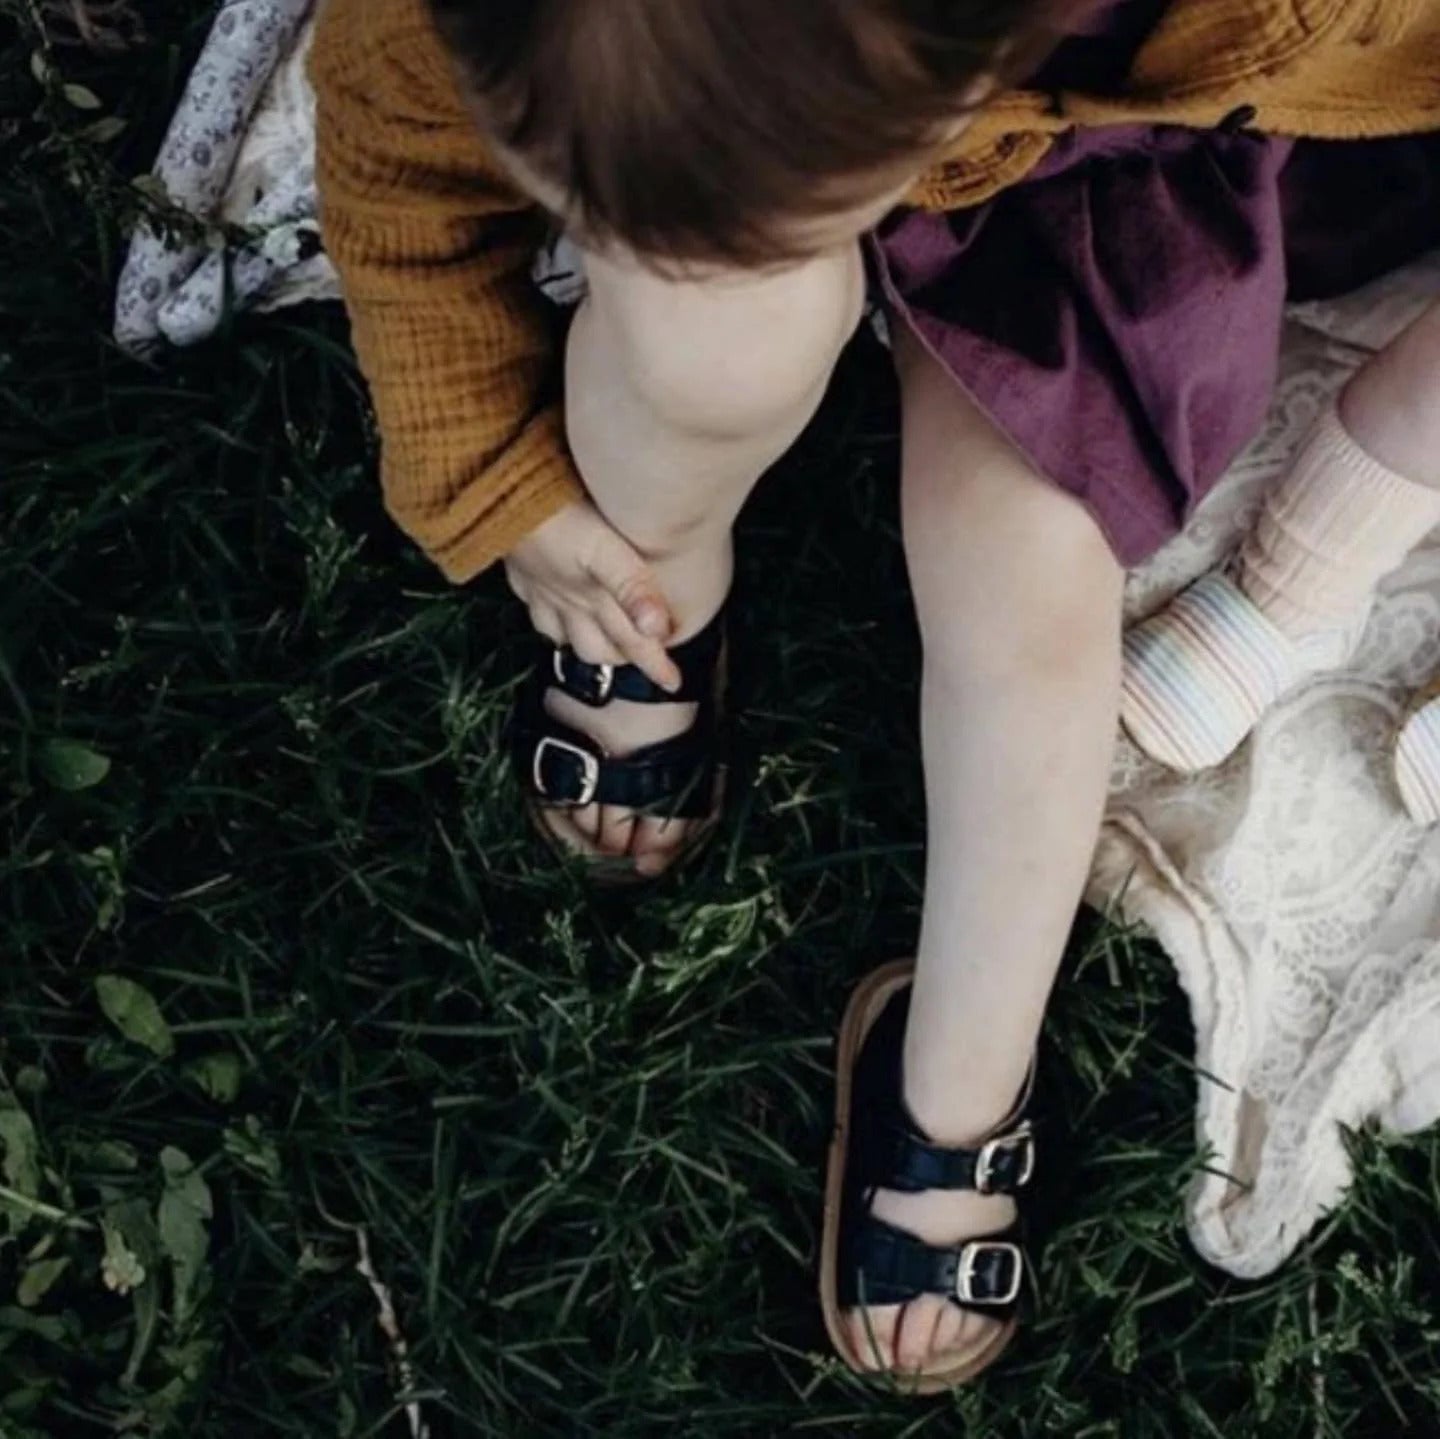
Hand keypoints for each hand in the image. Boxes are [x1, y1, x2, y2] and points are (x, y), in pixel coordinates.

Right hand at [504, 500, 681, 690]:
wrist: (496, 497)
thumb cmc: (555, 517)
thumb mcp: (602, 551)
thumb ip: (632, 588)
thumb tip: (659, 631)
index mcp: (594, 598)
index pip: (632, 641)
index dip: (655, 664)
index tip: (673, 682)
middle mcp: (568, 603)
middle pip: (597, 648)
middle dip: (621, 657)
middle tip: (642, 654)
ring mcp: (541, 592)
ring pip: (566, 637)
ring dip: (587, 645)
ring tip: (605, 642)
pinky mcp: (522, 577)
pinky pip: (538, 614)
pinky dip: (554, 625)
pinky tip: (559, 614)